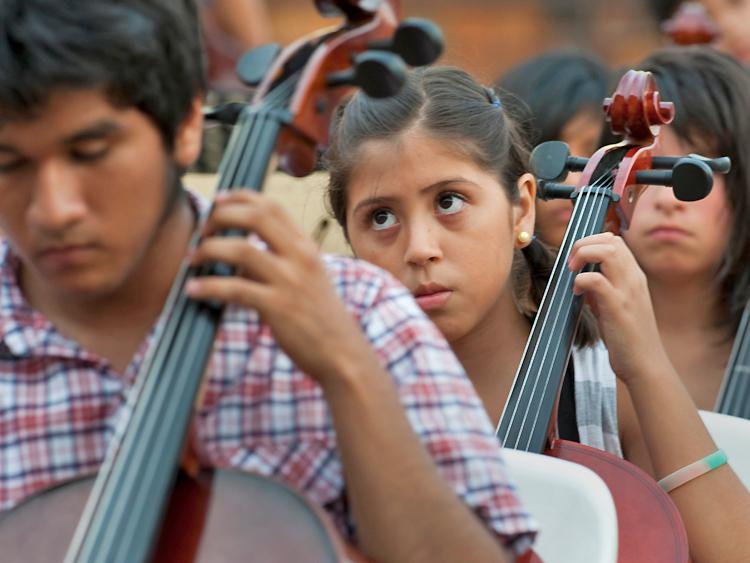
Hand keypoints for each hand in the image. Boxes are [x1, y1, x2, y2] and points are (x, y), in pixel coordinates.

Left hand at [185, 190, 372, 385]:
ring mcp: (290, 282)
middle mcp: (300, 257)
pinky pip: (234, 289)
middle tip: (202, 231)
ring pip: (241, 250)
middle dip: (221, 216)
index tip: (217, 201)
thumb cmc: (320, 319)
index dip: (240, 197)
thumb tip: (238, 257)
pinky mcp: (278, 308)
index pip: (272, 206)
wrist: (343, 354)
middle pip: (255, 216)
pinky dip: (208, 286)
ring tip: (193, 259)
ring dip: (209, 250)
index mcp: (306, 247)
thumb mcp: (308, 279)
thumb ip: (278, 262)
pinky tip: (192, 290)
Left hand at [568, 232, 670, 383]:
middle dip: (584, 244)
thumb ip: (603, 289)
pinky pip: (596, 280)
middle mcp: (634, 279)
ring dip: (583, 256)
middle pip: (610, 240)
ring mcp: (627, 291)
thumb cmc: (628, 337)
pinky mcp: (617, 307)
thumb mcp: (616, 305)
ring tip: (573, 272)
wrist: (644, 364)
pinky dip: (581, 280)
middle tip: (571, 265)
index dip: (591, 243)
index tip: (577, 261)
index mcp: (634, 276)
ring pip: (607, 251)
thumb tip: (582, 277)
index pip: (615, 241)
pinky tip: (577, 293)